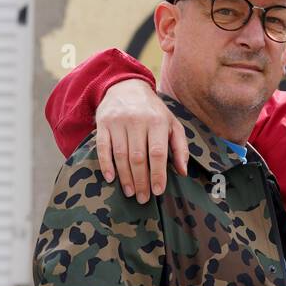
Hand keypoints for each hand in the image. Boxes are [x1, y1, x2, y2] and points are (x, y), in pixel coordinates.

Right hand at [95, 79, 188, 201]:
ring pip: (120, 155)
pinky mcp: (103, 123)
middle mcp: (137, 120)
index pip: (157, 152)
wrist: (126, 86)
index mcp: (157, 121)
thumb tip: (183, 172)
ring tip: (130, 193)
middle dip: (141, 181)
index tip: (158, 191)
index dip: (158, 174)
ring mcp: (118, 122)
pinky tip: (110, 178)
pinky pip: (103, 147)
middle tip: (143, 199)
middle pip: (138, 157)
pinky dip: (106, 164)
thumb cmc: (153, 111)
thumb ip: (180, 147)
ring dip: (125, 177)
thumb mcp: (172, 123)